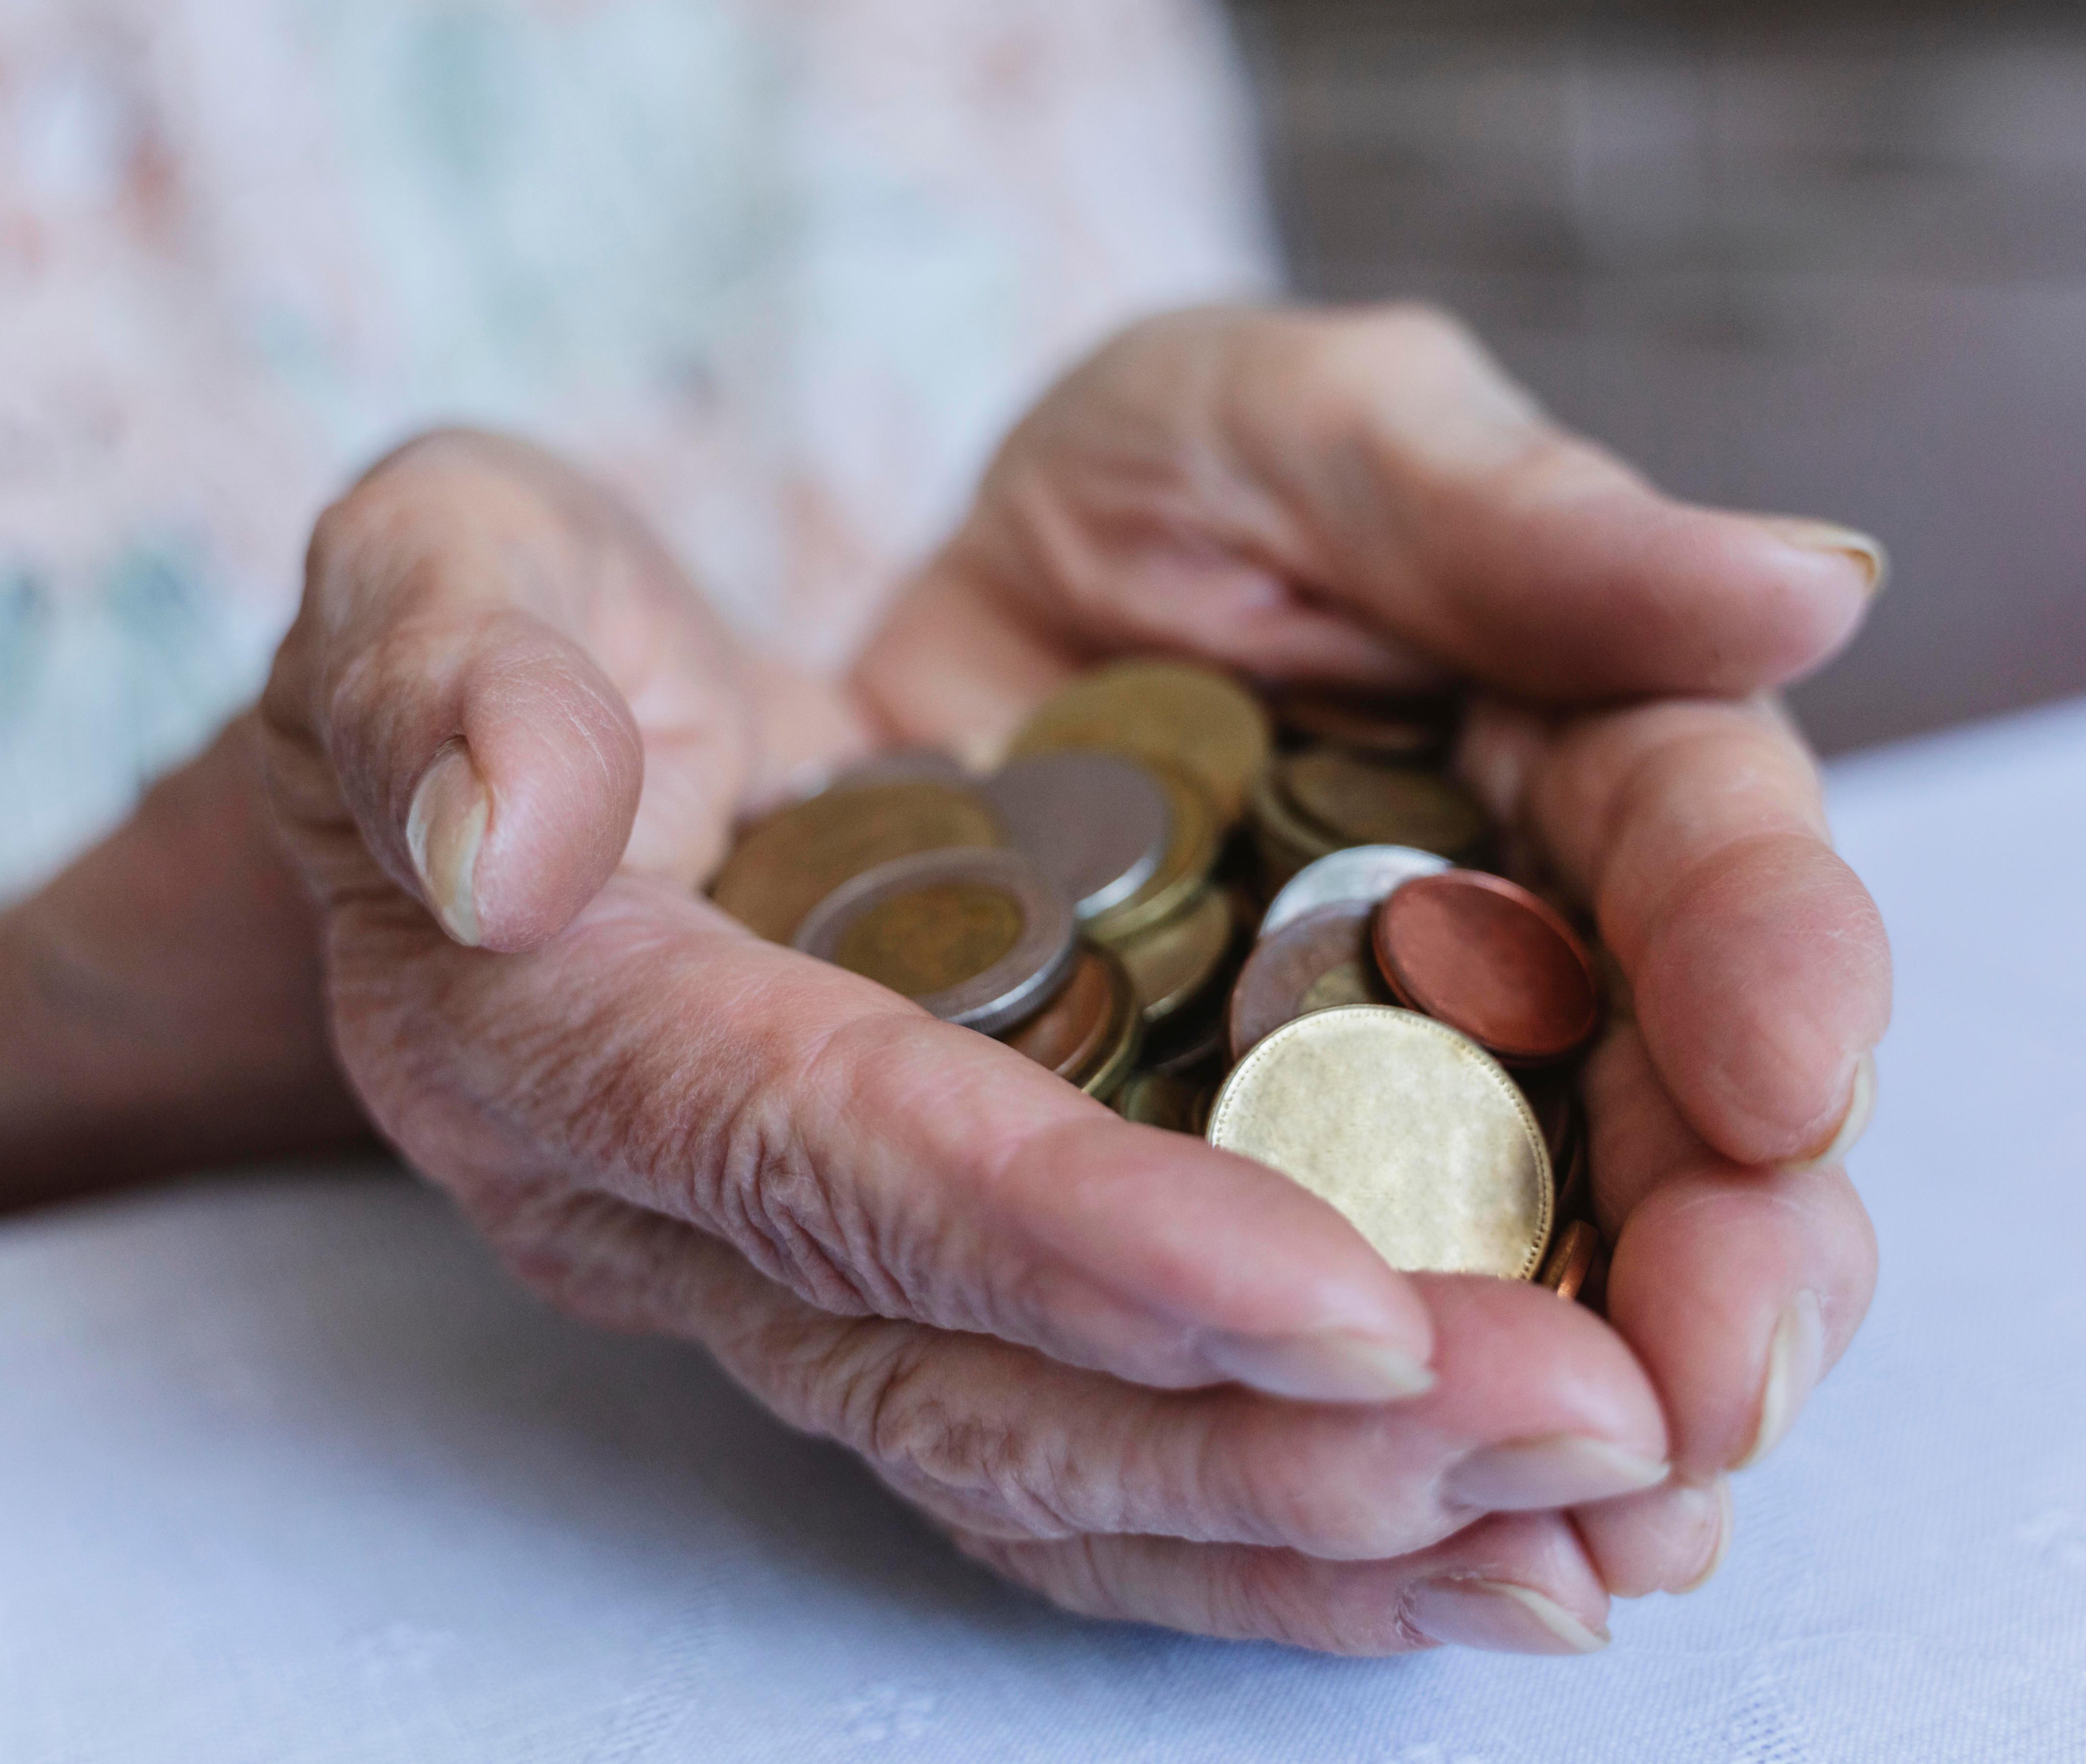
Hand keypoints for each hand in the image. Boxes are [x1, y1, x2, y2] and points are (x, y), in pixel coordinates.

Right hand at [261, 431, 1700, 1659]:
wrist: (546, 720)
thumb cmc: (535, 592)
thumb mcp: (479, 520)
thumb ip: (456, 636)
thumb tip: (504, 819)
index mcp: (549, 1013)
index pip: (814, 1146)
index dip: (1064, 1234)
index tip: (1345, 1301)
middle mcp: (672, 1218)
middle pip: (978, 1381)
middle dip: (1289, 1432)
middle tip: (1607, 1428)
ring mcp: (801, 1300)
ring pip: (1064, 1476)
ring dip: (1350, 1522)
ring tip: (1629, 1523)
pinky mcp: (911, 1320)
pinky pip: (1093, 1481)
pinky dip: (1299, 1544)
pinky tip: (1522, 1564)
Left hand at [853, 302, 1892, 1632]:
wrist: (938, 627)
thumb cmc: (1151, 489)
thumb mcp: (1308, 431)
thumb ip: (1528, 516)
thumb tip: (1812, 581)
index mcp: (1591, 759)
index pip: (1718, 872)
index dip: (1778, 975)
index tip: (1793, 1073)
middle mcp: (1540, 966)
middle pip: (1682, 1136)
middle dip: (1727, 1268)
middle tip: (1719, 1385)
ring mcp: (1411, 1115)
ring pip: (1553, 1287)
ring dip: (1604, 1414)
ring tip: (1632, 1527)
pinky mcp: (1254, 1225)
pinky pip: (1349, 1367)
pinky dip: (1410, 1476)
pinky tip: (1489, 1577)